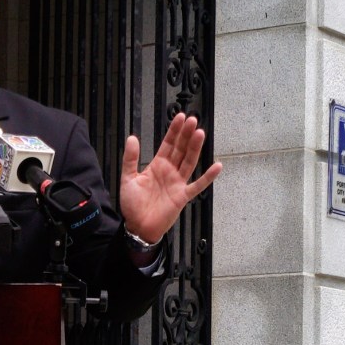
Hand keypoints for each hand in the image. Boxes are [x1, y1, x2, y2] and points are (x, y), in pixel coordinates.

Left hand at [119, 113, 221, 244]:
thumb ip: (130, 159)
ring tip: (200, 133)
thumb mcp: (128, 178)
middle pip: (180, 149)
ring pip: (189, 162)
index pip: (168, 144)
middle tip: (193, 119)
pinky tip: (217, 166)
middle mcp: (169, 172)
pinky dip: (207, 177)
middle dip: (186, 134)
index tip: (180, 117)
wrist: (137, 226)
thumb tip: (132, 138)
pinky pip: (197, 185)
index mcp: (157, 165)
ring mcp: (177, 183)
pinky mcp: (182, 196)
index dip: (174, 131)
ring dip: (195, 148)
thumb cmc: (132, 204)